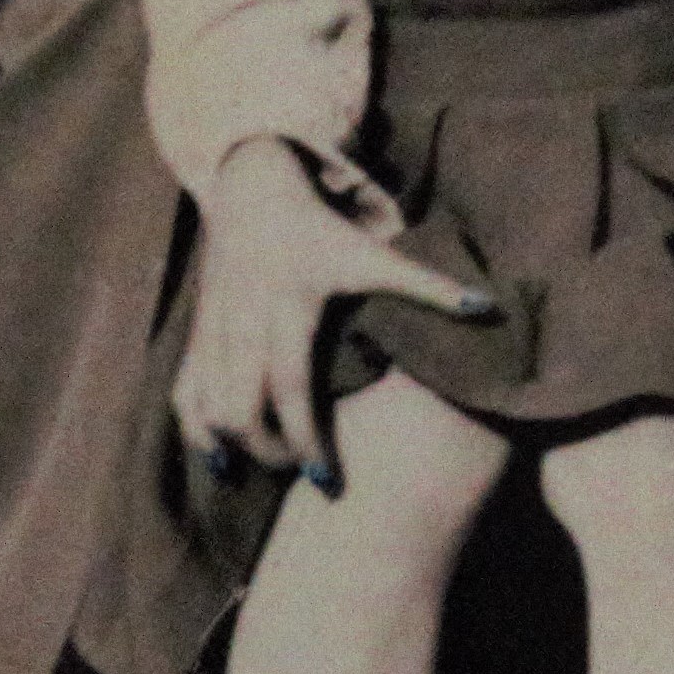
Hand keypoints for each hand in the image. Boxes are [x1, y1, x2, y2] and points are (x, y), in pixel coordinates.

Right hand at [174, 137, 499, 490]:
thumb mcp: (373, 255)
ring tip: (267, 468)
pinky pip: (185, 394)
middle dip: (269, 452)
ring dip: (234, 447)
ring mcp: (215, 331)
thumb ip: (429, 286)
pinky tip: (218, 458)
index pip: (291, 388)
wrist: (252, 192)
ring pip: (208, 407)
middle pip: (242, 409)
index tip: (325, 482)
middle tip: (301, 471)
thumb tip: (489, 309)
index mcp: (290, 308)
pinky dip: (197, 430)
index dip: (304, 439)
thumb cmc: (322, 232)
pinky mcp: (198, 334)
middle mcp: (245, 323)